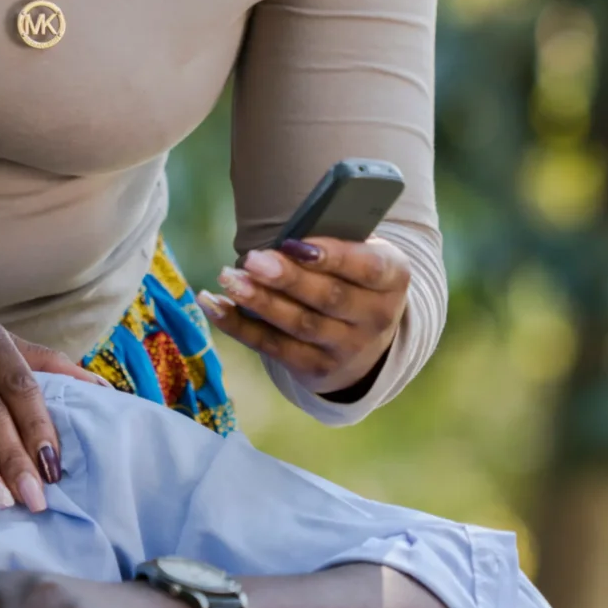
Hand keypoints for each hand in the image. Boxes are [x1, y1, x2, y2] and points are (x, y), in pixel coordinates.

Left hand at [199, 236, 410, 398]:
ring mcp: (348, 349)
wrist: (366, 335)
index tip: (294, 242)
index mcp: (393, 277)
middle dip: (288, 279)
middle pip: (329, 298)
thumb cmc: (353, 275)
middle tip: (251, 259)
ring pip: (300, 325)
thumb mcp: (361, 253)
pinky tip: (215, 303)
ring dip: (260, 301)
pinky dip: (240, 326)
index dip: (331, 256)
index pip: (367, 267)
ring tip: (229, 278)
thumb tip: (284, 239)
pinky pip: (273, 348)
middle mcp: (376, 318)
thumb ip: (333, 241)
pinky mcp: (317, 369)